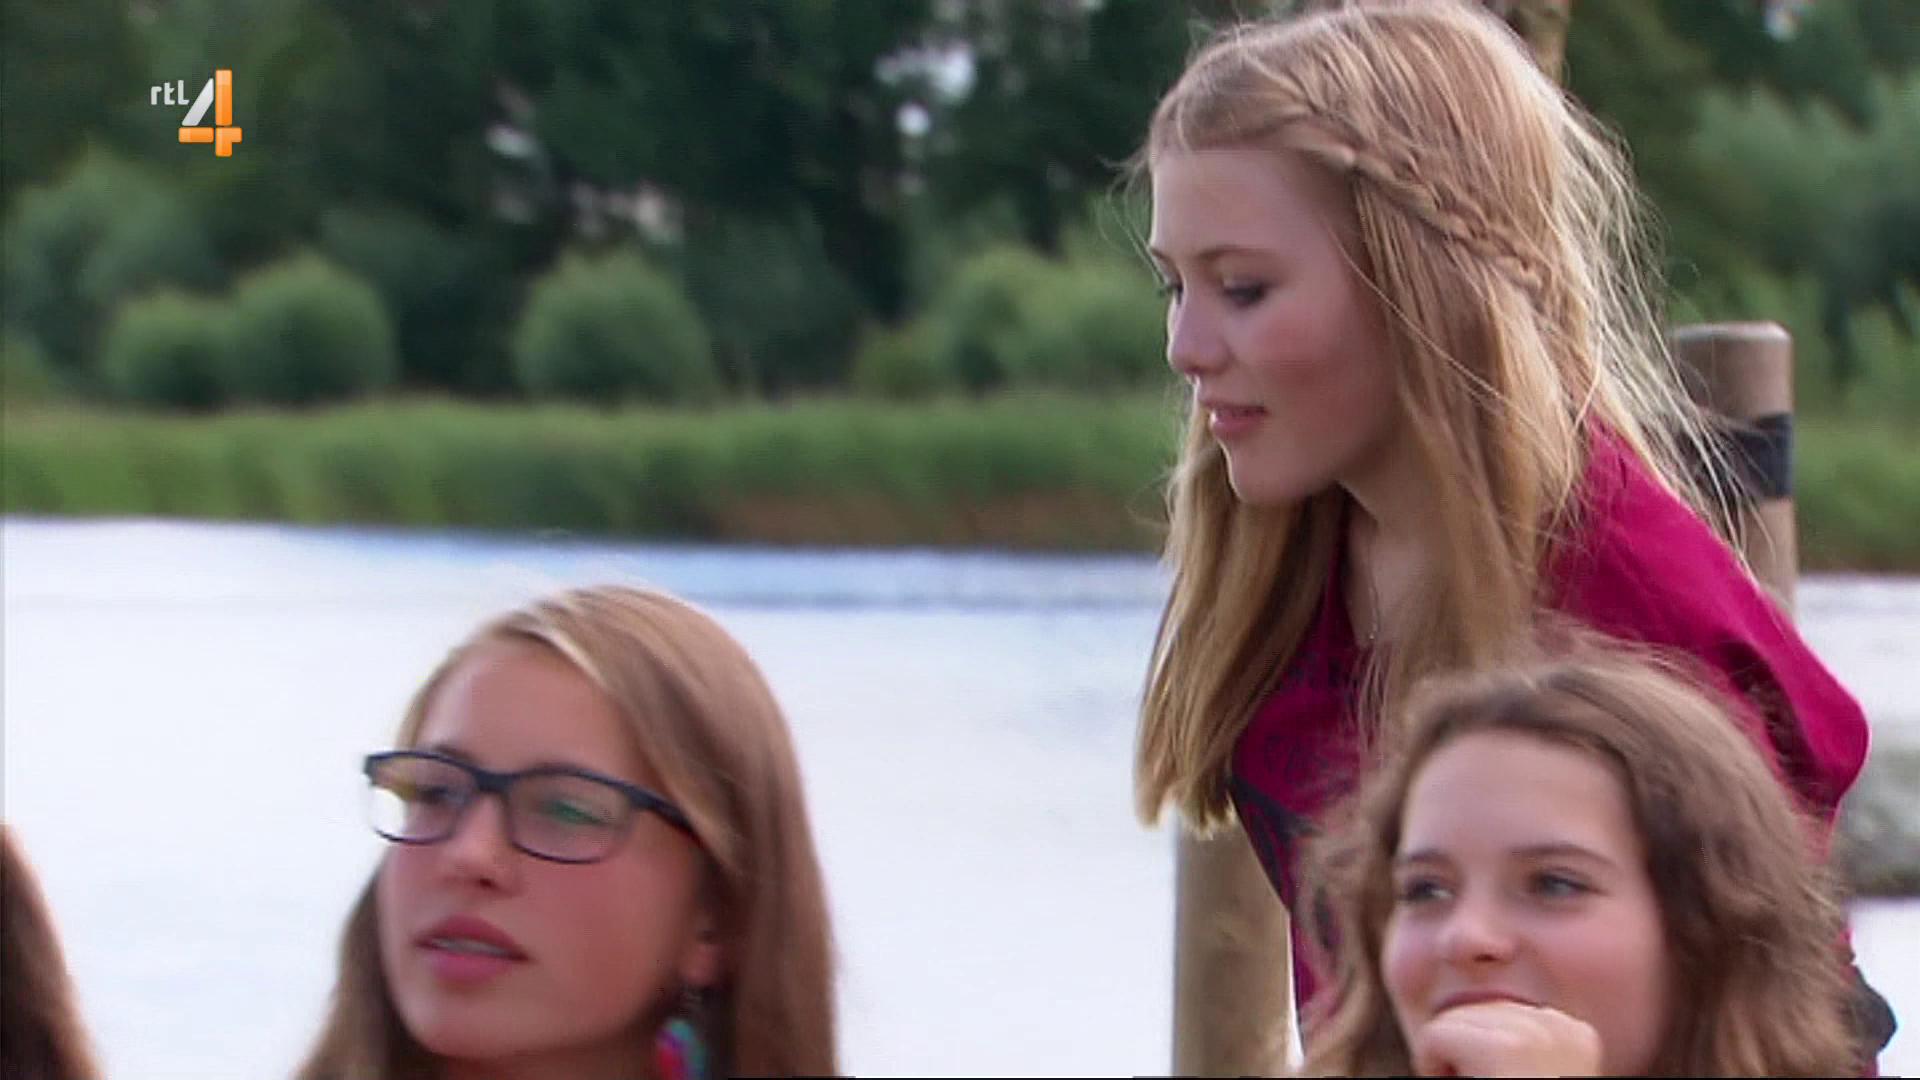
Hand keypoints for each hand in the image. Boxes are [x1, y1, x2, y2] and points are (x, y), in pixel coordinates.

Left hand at [1409, 999, 1601, 1076]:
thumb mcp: (1513, 1067)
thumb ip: (1502, 1033)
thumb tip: (1465, 952)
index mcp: (1575, 1034)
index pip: (1493, 1009)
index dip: (1477, 1056)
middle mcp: (1567, 1028)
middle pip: (1471, 1007)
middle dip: (1462, 1056)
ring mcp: (1542, 1036)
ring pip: (1450, 1020)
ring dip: (1450, 1065)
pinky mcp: (1511, 1049)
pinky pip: (1436, 1034)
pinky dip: (1435, 1068)